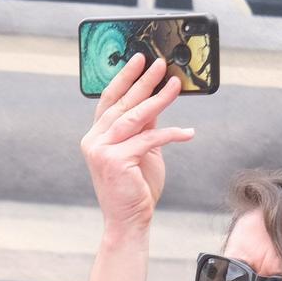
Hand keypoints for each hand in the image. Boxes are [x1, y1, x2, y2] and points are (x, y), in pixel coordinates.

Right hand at [81, 51, 194, 240]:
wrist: (129, 221)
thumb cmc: (136, 188)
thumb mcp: (142, 150)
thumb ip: (144, 126)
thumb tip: (156, 99)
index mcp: (96, 136)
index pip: (108, 100)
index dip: (124, 78)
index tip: (139, 59)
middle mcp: (93, 141)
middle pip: (121, 104)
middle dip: (143, 81)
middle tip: (161, 64)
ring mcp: (101, 151)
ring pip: (134, 117)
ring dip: (158, 99)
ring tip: (175, 85)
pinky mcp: (115, 161)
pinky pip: (148, 139)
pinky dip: (171, 134)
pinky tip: (188, 132)